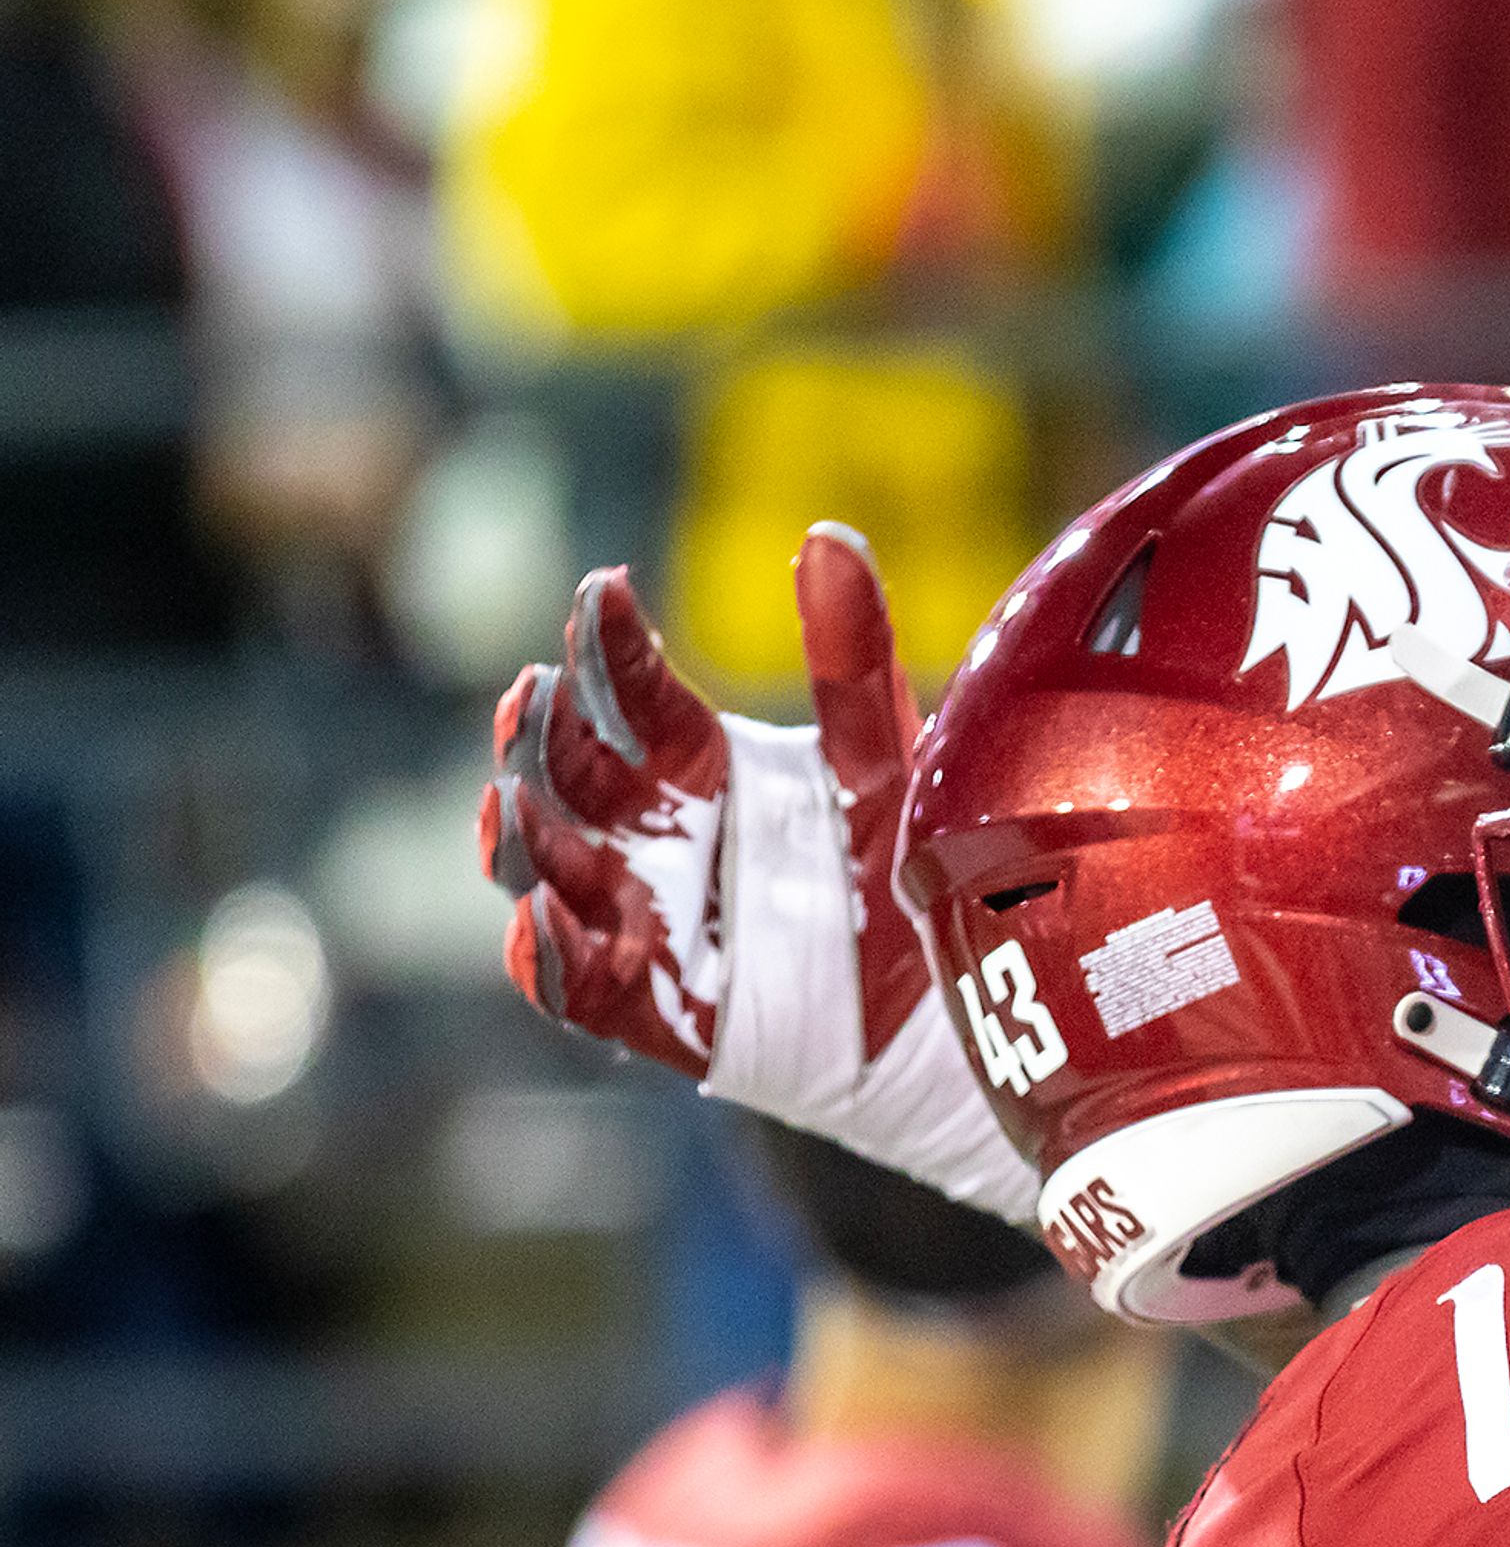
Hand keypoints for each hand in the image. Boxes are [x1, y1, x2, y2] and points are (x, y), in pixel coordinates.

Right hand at [480, 532, 1039, 1224]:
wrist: (957, 1008)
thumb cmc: (906, 876)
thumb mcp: (886, 768)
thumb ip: (853, 666)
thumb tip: (828, 538)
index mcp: (704, 767)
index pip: (637, 696)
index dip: (611, 648)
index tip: (600, 594)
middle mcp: (658, 836)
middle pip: (573, 777)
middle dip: (542, 740)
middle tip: (533, 697)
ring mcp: (646, 920)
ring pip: (554, 872)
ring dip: (526, 840)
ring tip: (515, 805)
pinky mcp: (657, 1008)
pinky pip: (582, 986)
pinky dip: (550, 958)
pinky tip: (542, 922)